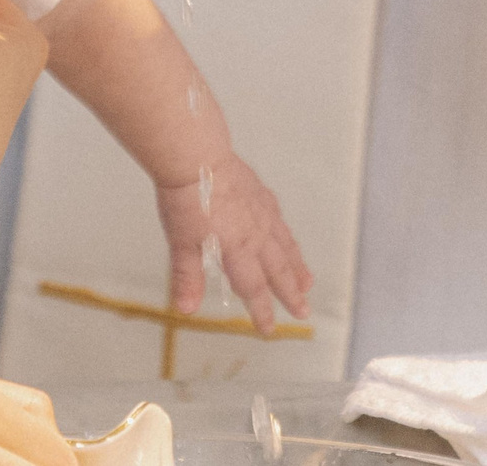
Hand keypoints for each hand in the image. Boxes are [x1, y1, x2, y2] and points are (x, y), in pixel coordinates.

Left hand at [153, 147, 311, 334]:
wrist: (196, 157)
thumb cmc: (186, 199)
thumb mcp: (180, 242)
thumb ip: (188, 277)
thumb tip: (187, 310)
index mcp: (237, 250)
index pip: (253, 289)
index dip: (262, 311)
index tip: (268, 329)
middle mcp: (256, 235)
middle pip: (278, 271)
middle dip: (291, 294)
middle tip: (303, 313)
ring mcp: (262, 213)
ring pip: (286, 247)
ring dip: (297, 268)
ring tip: (307, 283)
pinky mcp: (260, 193)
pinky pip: (279, 221)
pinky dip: (286, 236)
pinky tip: (286, 238)